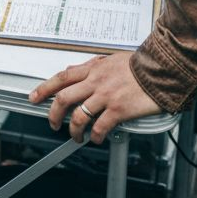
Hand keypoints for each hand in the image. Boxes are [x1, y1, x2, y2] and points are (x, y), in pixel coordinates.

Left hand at [30, 53, 162, 143]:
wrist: (162, 69)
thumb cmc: (142, 65)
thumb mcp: (112, 59)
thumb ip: (94, 66)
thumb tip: (75, 69)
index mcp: (93, 69)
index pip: (61, 78)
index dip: (44, 88)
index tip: (34, 96)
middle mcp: (96, 82)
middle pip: (63, 98)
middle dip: (54, 114)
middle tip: (54, 124)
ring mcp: (106, 96)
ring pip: (78, 116)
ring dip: (73, 130)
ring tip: (76, 137)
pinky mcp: (118, 110)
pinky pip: (99, 127)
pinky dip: (94, 136)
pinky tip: (96, 138)